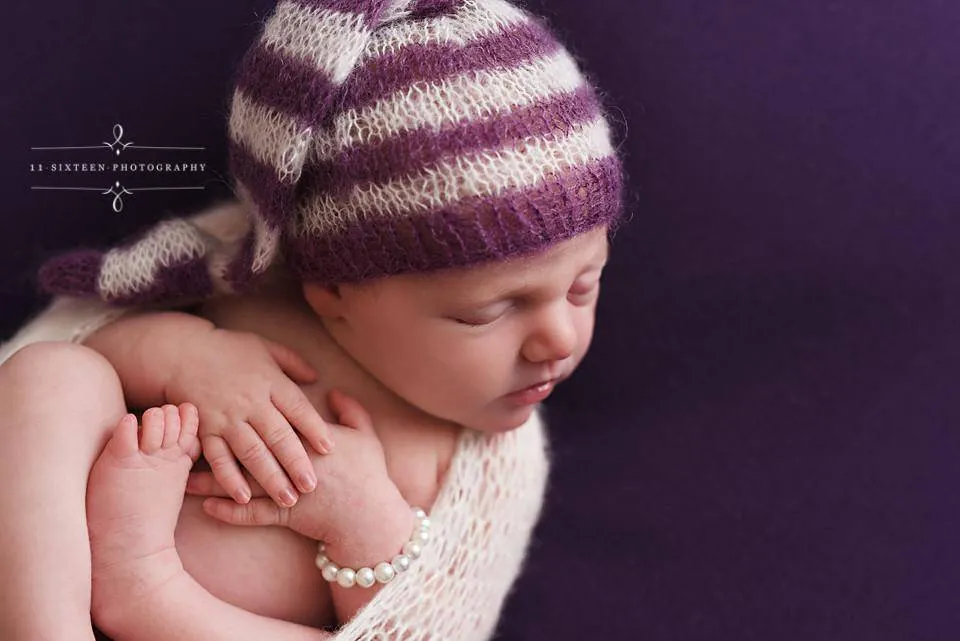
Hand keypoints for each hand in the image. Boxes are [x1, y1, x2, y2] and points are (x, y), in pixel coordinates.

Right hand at [164, 327, 333, 507]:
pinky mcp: (205, 430)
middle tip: (312, 486)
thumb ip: (292, 362)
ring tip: (287, 499)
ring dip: (270, 477)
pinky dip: (230, 478)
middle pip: (278, 435)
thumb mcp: (265, 347)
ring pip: (252, 452)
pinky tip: (243, 497)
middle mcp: (250, 402)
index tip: (330, 449)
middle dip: (296, 463)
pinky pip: (218, 458)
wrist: (180, 352)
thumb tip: (316, 377)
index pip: (298, 408)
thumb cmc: (228, 350)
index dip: (315, 428)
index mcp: (270, 382)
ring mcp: (227, 418)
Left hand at [187, 389, 401, 542]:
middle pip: (247, 447)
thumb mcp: (366, 435)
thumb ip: (351, 410)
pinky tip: (209, 508)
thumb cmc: (369, 474)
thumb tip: (333, 391)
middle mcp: (292, 459)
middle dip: (217, 443)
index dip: (246, 412)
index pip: (272, 420)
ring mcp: (287, 487)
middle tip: (189, 439)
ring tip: (186, 479)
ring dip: (213, 482)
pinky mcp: (286, 514)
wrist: (371, 516)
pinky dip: (229, 512)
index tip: (219, 402)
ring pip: (242, 481)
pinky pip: (251, 514)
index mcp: (309, 436)